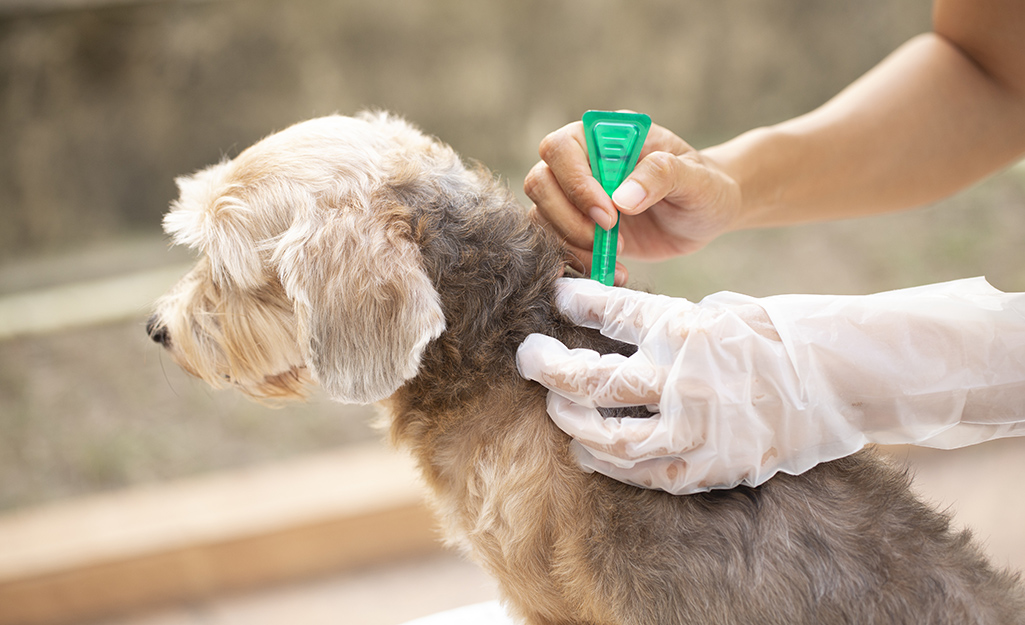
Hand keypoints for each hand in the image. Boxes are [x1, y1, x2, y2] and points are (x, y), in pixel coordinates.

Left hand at [517, 278, 842, 493]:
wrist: (840, 378)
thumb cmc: (779, 334)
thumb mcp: (719, 310)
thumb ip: (666, 322)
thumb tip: (610, 323)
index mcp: (687, 328)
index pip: (610, 312)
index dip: (575, 303)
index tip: (556, 298)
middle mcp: (683, 379)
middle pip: (591, 379)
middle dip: (547, 367)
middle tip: (528, 356)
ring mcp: (695, 429)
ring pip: (607, 434)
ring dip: (569, 419)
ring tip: (555, 405)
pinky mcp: (708, 466)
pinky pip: (643, 472)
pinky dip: (608, 463)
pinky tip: (587, 451)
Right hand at [523, 119, 741, 283]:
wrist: (705, 214)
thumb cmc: (704, 187)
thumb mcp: (694, 178)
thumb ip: (661, 176)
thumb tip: (622, 198)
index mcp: (604, 137)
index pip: (561, 148)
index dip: (576, 183)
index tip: (609, 214)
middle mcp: (582, 162)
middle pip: (540, 182)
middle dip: (569, 218)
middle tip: (610, 237)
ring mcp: (575, 197)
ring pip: (542, 217)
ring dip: (572, 243)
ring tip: (616, 256)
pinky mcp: (578, 228)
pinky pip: (555, 244)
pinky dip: (575, 262)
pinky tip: (609, 271)